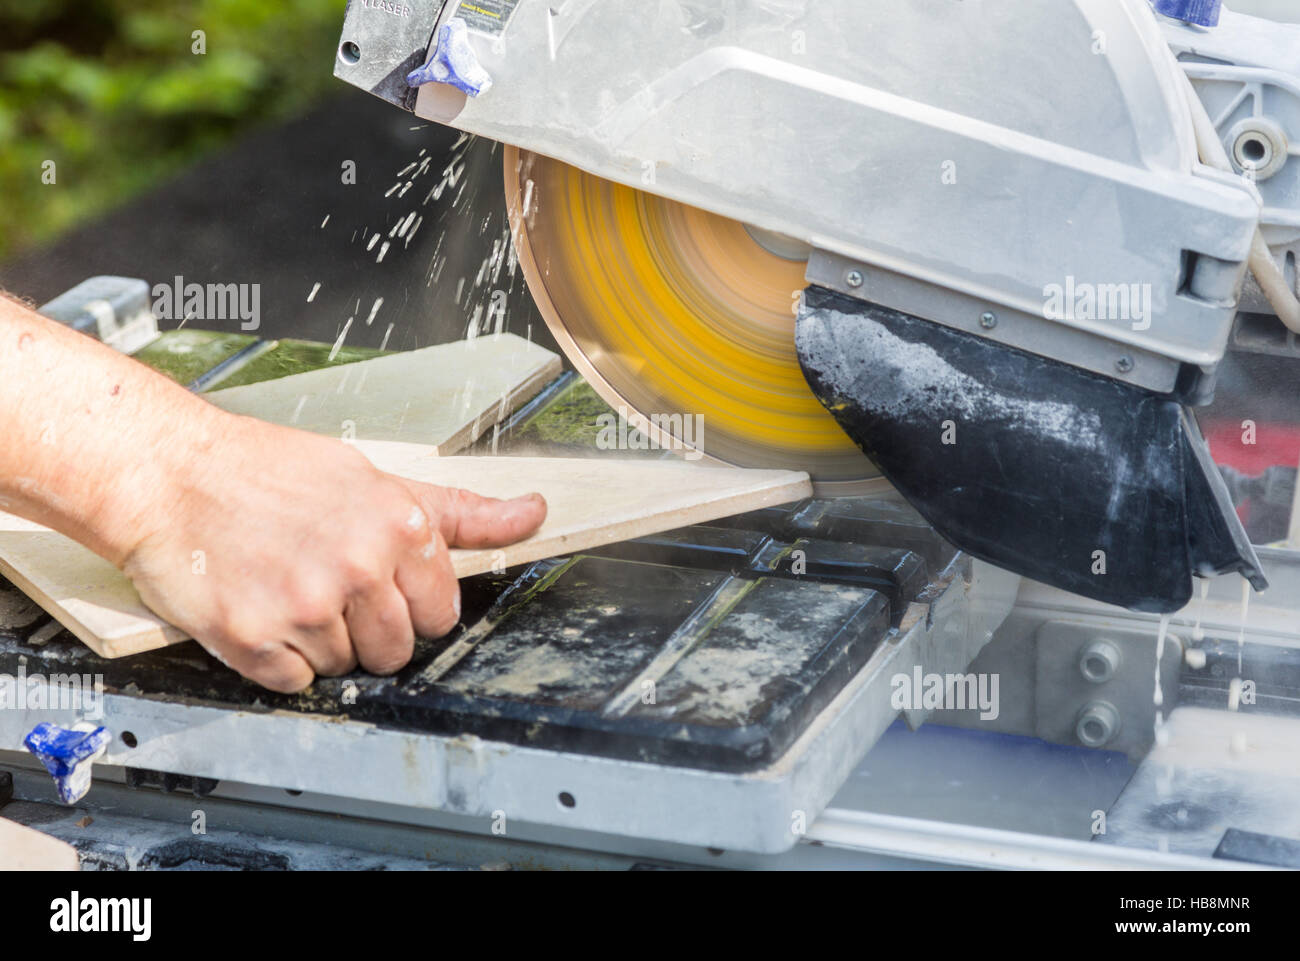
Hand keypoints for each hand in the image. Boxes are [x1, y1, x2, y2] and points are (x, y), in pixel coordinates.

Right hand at [120, 414, 545, 691]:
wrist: (168, 473)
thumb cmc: (267, 470)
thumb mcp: (375, 476)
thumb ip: (458, 511)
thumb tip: (533, 513)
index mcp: (398, 527)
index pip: (440, 614)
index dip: (411, 605)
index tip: (378, 584)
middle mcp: (358, 568)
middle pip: (397, 650)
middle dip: (369, 628)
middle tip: (327, 586)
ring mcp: (306, 607)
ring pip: (346, 667)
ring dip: (320, 641)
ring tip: (287, 586)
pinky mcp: (254, 639)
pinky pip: (295, 682)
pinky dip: (279, 659)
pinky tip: (263, 609)